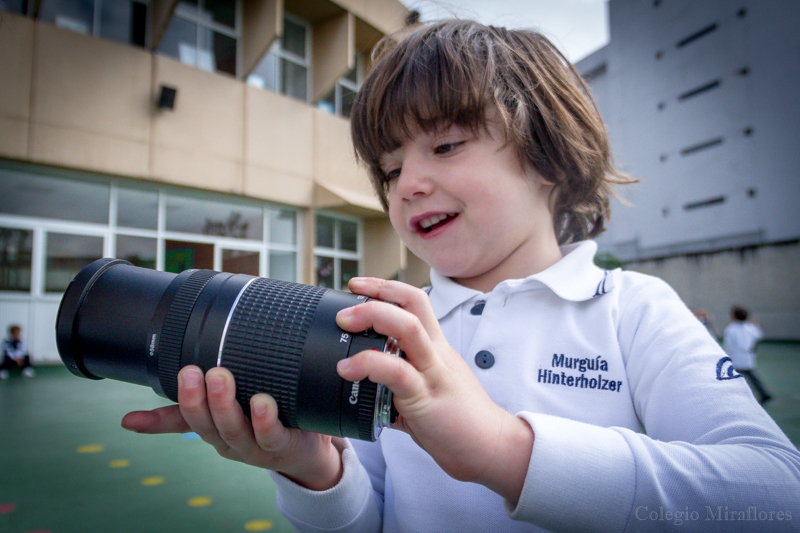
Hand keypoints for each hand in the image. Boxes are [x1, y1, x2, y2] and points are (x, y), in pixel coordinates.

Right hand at [122, 365, 343, 490]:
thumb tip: (131, 416)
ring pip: (235, 430)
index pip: (184, 419)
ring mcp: (254, 445)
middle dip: (198, 398)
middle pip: (207, 424)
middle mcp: (229, 440)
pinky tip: (262, 401)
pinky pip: (271, 436)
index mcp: (212, 430)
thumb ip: (186, 407)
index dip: (170, 409)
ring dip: (225, 405)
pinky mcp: (282, 445)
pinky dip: (265, 420)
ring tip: (222, 377)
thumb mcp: (221, 413)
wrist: (304, 450)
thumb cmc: (259, 424)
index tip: (158, 393)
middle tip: (195, 370)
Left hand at [335, 278, 533, 504]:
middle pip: (412, 304)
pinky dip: (368, 364)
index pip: (415, 302)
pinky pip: (398, 372)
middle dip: (375, 295)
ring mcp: (433, 372)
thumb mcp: (427, 390)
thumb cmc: (458, 421)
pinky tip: (348, 370)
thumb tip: (367, 386)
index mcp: (436, 348)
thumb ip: (398, 384)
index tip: (358, 286)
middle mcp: (436, 353)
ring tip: (345, 326)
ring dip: (372, 318)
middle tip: (345, 309)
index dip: (385, 287)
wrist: (489, 447)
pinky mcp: (426, 397)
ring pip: (408, 328)